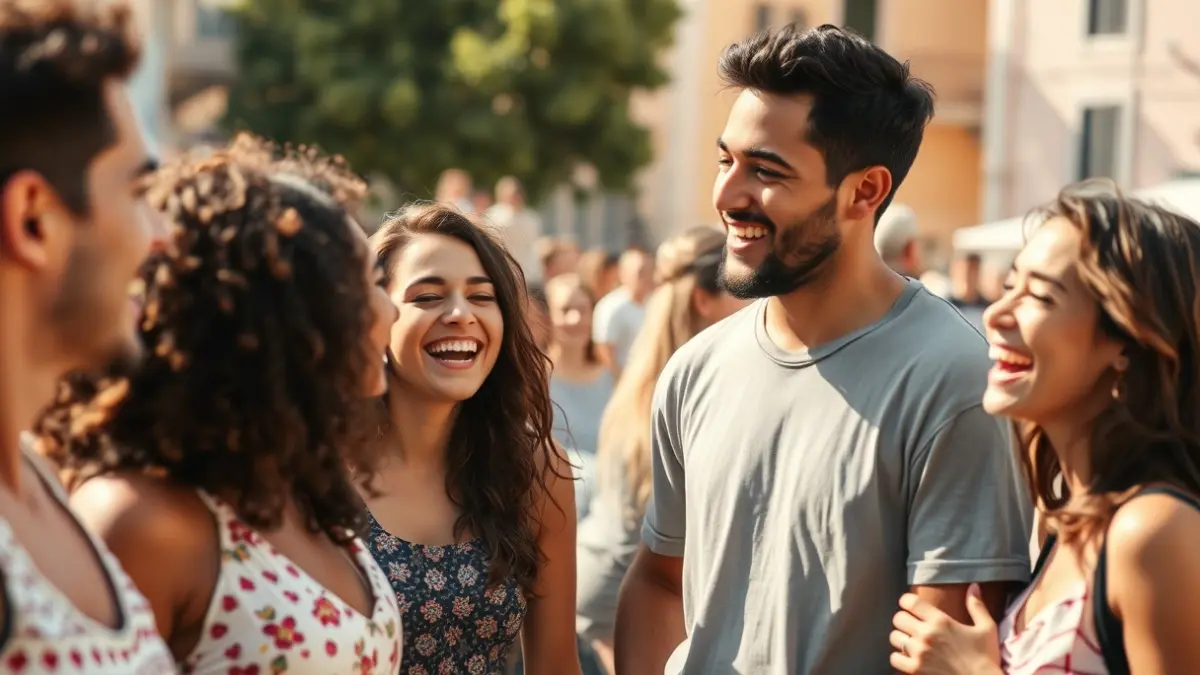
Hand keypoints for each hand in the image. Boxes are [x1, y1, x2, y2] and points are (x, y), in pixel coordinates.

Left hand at [889, 583, 1003, 674]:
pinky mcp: (915, 670)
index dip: (907, 601)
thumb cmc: (986, 657)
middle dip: (904, 619)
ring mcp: (919, 653)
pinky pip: (894, 658)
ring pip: (894, 637)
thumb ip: (976, 605)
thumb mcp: (986, 628)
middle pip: (898, 618)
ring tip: (910, 641)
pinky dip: (899, 657)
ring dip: (901, 638)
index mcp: (940, 621)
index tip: (911, 606)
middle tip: (912, 625)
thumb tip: (973, 585)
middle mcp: (926, 634)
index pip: (910, 602)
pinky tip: (909, 657)